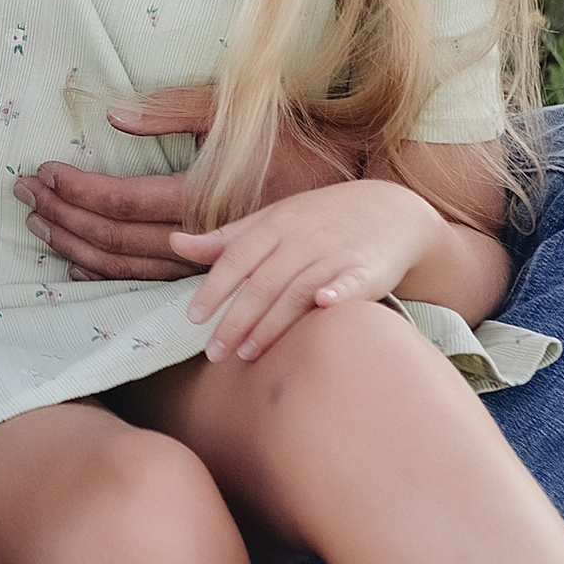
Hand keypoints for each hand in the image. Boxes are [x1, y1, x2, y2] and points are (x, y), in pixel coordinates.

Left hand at [15, 87, 350, 282]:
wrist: (359, 197)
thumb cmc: (298, 142)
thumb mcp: (240, 112)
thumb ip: (176, 110)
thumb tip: (114, 115)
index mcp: (202, 195)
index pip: (119, 201)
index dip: (74, 188)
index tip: (42, 172)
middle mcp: (201, 239)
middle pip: (112, 241)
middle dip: (61, 217)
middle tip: (24, 196)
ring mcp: (208, 265)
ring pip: (124, 269)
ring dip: (75, 246)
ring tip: (41, 226)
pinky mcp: (216, 275)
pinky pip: (146, 285)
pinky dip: (105, 275)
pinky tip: (79, 266)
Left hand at [170, 179, 436, 363]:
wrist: (389, 208)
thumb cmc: (318, 219)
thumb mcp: (271, 220)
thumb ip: (225, 239)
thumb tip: (175, 242)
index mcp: (275, 225)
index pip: (237, 259)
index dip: (215, 288)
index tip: (193, 318)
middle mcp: (302, 238)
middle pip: (262, 282)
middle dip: (236, 319)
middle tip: (215, 354)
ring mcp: (336, 252)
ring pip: (298, 289)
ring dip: (272, 322)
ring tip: (248, 353)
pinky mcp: (368, 269)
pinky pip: (351, 281)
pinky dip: (338, 291)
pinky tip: (323, 306)